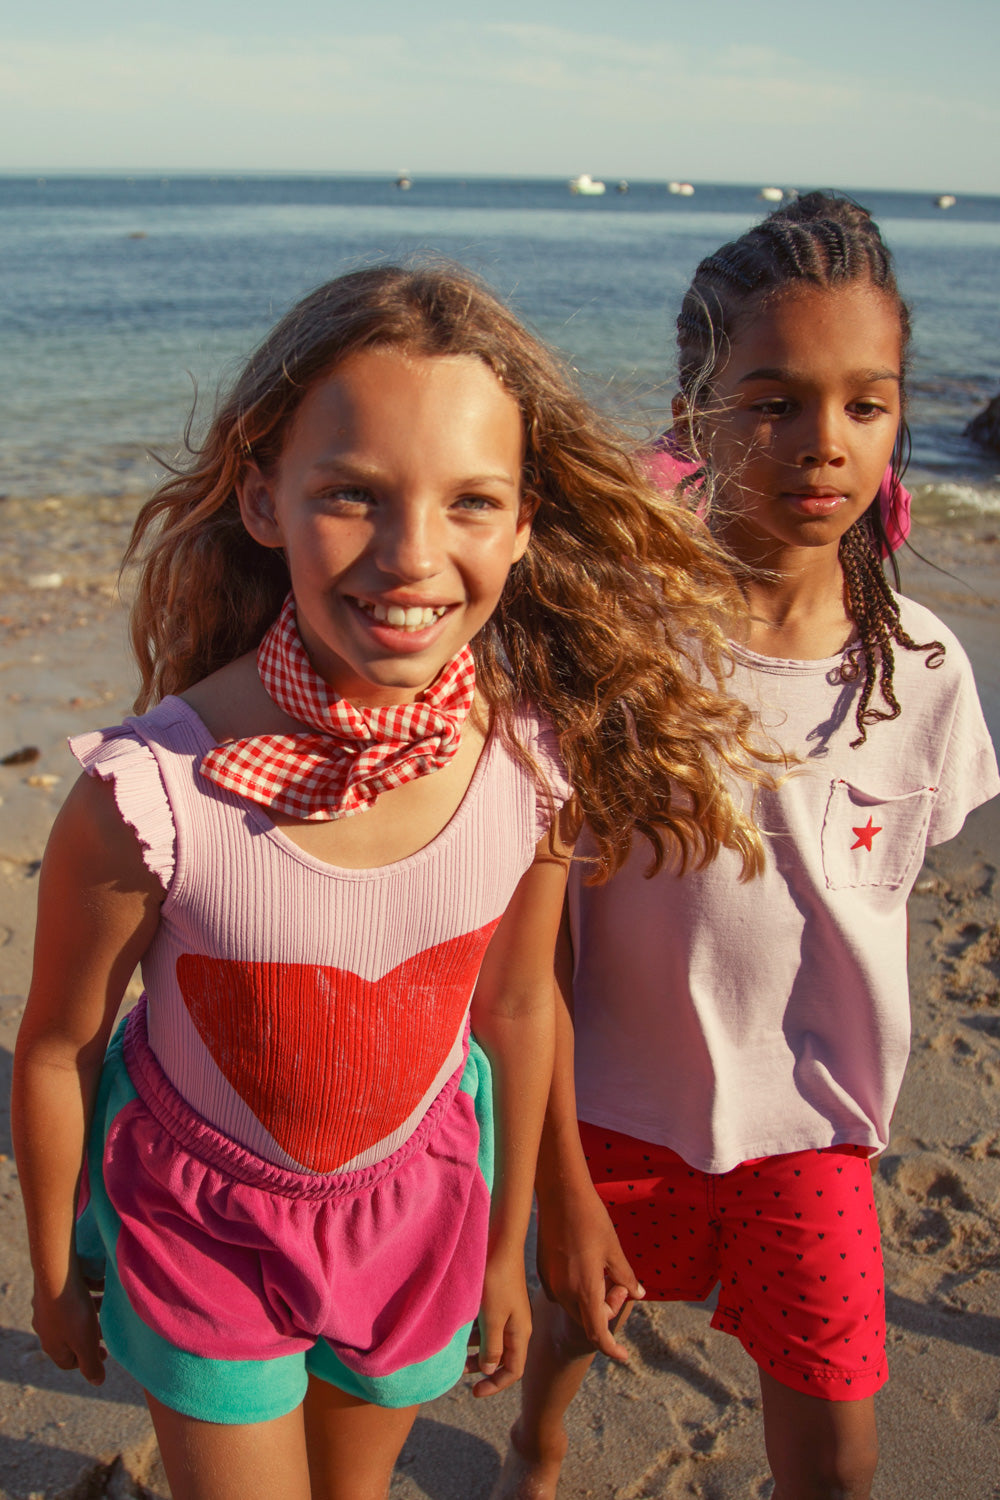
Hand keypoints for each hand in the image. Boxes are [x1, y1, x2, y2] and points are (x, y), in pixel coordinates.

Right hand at [31, 1262, 106, 1385]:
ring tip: (109, 1305)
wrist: (56, 1273)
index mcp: (53, 1346)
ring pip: (73, 1314)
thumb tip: (97, 1382)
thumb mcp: (86, 1343)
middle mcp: (46, 1328)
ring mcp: (47, 1307)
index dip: (88, 1361)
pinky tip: (102, 1283)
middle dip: (91, 1334)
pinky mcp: (51, 1287)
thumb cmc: (73, 1312)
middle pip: (71, 1337)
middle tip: (108, 1328)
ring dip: (91, 1312)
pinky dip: (87, 1292)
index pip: (68, 1362)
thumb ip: (91, 1365)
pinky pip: (72, 1294)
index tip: (105, 1353)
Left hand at [466, 1245, 531, 1397]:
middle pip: (504, 1358)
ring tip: (456, 1353)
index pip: (514, 1371)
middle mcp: (518, 1325)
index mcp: (521, 1333)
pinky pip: (489, 1326)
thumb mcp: (492, 1318)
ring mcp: (510, 1312)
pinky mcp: (500, 1301)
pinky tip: (459, 1330)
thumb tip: (489, 1370)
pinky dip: (476, 1334)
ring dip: (477, 1351)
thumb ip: (492, 1348)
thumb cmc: (497, 1280)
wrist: (500, 1243)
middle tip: (459, 1372)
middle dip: (483, 1369)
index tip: (474, 1392)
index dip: (495, 1385)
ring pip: (494, 1342)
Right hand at [536, 1179, 642, 1361]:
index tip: (623, 1356)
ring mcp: (550, 1282)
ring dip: (591, 1302)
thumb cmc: (591, 1219)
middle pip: (587, 1320)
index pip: (598, 1333)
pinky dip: (576, 1290)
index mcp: (585, 1289)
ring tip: (603, 1272)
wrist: (559, 1193)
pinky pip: (562, 1292)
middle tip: (619, 1286)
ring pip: (574, 1306)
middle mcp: (564, 1291)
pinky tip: (585, 1264)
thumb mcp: (614, 1250)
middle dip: (605, 1313)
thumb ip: (626, 1277)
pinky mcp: (542, 1271)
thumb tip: (639, 1295)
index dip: (612, 1348)